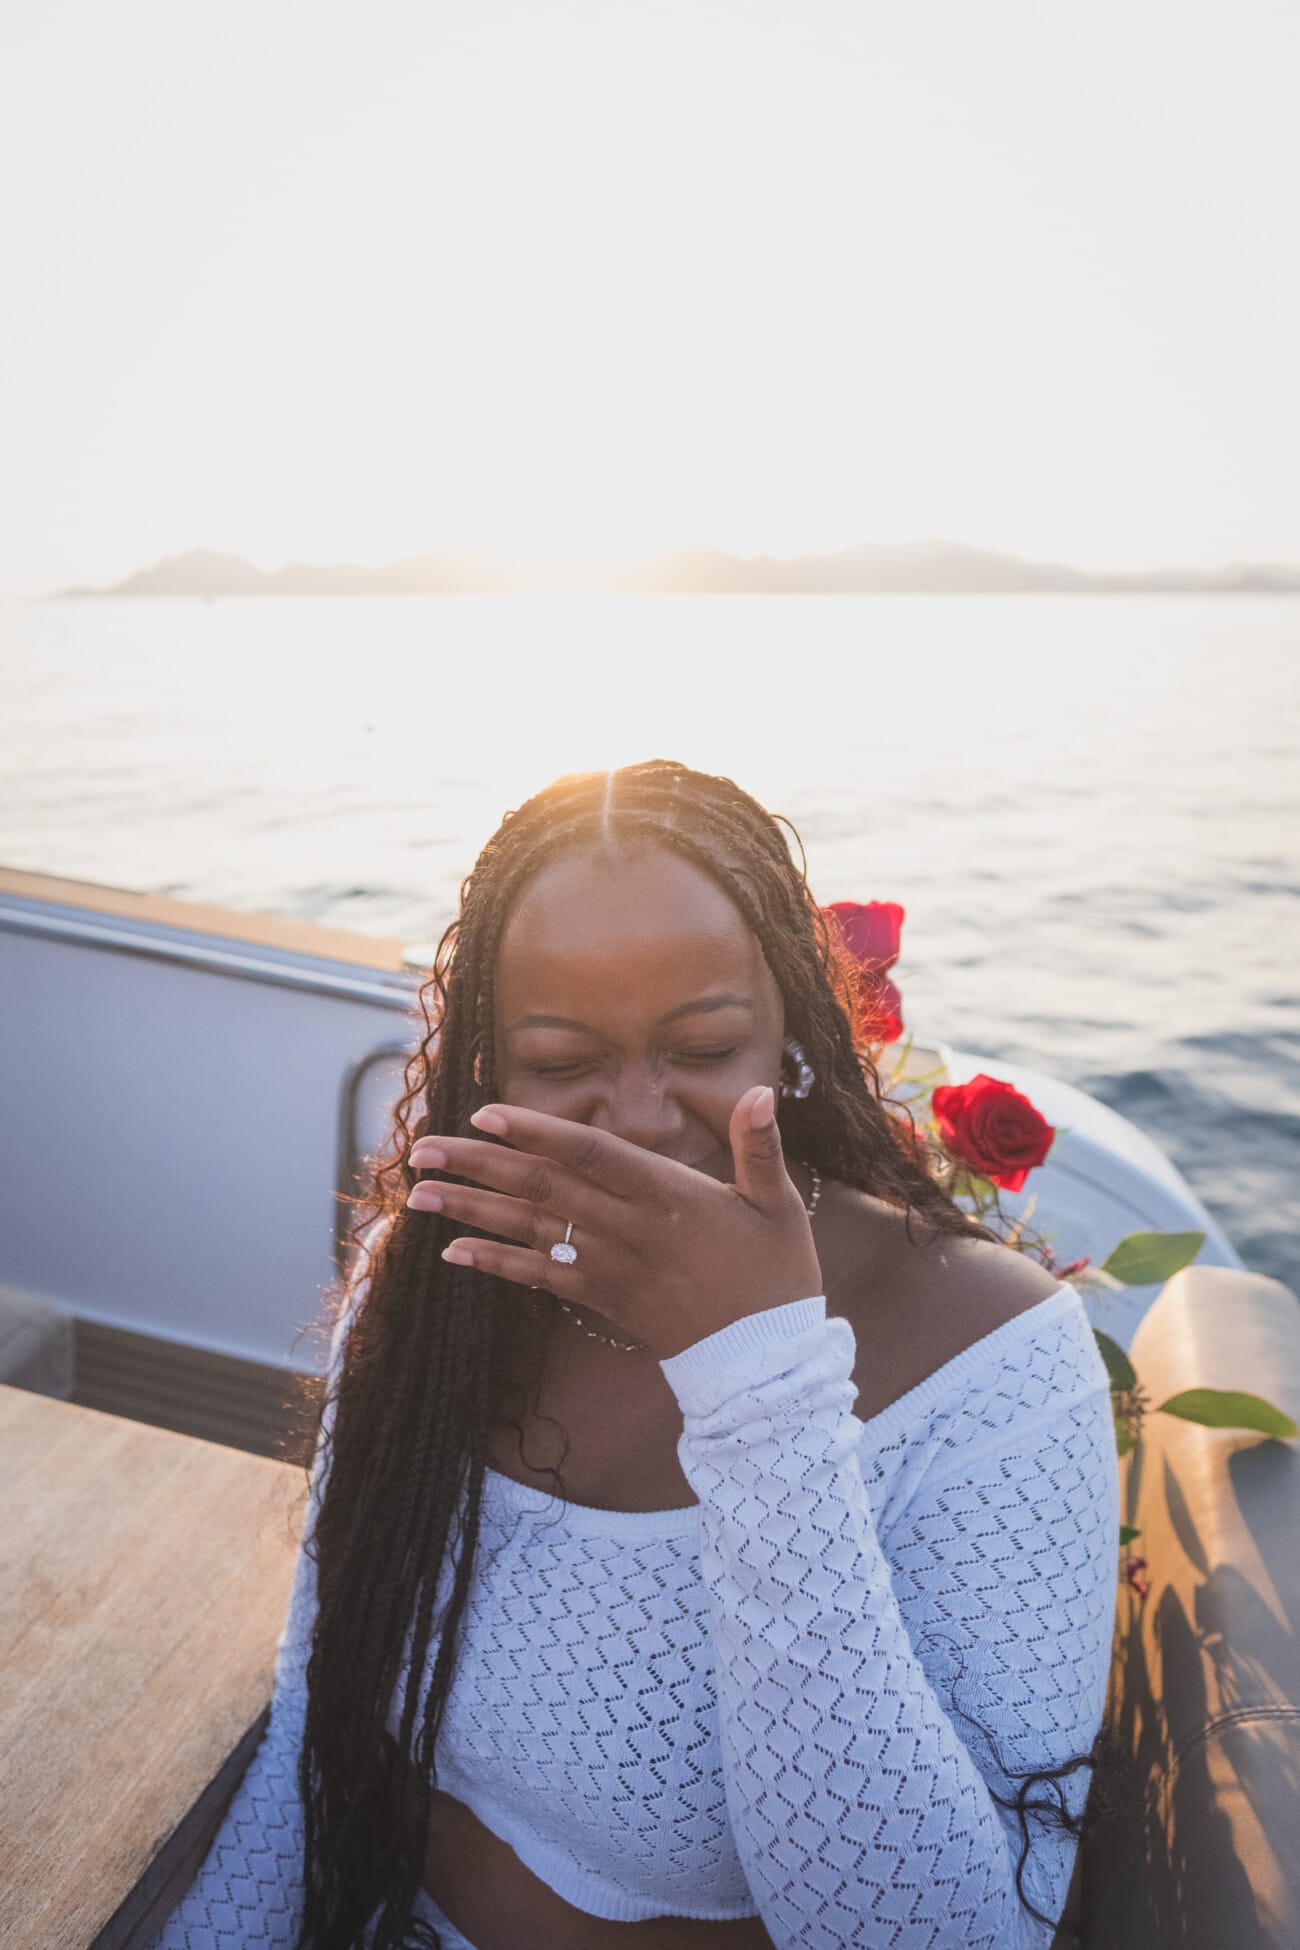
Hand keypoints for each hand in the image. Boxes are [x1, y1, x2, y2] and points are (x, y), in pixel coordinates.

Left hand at [405, 1085, 823, 1358]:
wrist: (764, 1361)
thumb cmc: (774, 1274)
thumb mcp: (777, 1204)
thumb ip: (760, 1145)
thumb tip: (759, 1093)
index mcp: (668, 1195)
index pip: (589, 1153)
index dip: (535, 1133)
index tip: (483, 1115)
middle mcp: (628, 1229)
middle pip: (541, 1187)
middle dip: (476, 1165)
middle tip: (419, 1149)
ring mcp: (610, 1267)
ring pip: (529, 1230)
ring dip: (470, 1210)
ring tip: (417, 1194)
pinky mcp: (602, 1299)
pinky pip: (538, 1278)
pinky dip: (495, 1263)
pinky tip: (452, 1252)